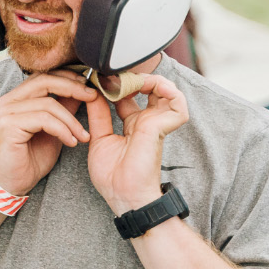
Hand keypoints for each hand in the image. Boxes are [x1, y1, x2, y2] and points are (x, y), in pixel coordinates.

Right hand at [0, 70, 96, 195]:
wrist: (12, 183)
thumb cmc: (30, 158)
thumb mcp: (54, 129)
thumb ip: (64, 109)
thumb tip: (83, 90)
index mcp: (18, 97)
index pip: (45, 75)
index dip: (69, 77)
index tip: (90, 88)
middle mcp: (9, 100)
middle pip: (46, 80)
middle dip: (74, 88)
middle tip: (94, 98)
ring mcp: (6, 112)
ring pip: (48, 103)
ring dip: (71, 120)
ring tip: (83, 136)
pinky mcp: (8, 126)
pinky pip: (43, 119)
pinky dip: (62, 130)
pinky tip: (71, 142)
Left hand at [86, 74, 189, 214]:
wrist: (123, 195)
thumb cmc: (113, 176)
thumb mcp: (99, 139)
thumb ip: (98, 115)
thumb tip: (91, 94)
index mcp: (133, 125)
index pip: (130, 96)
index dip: (118, 84)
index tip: (101, 77)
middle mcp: (147, 122)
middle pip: (150, 89)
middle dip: (134, 77)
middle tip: (115, 73)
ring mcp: (156, 124)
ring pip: (167, 91)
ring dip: (152, 79)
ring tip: (133, 76)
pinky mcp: (160, 127)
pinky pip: (177, 103)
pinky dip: (169, 90)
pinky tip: (151, 85)